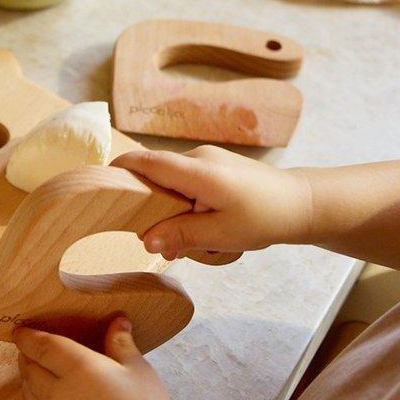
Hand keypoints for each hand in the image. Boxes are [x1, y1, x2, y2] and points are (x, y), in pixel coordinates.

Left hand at [14, 316, 187, 399]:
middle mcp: (57, 391)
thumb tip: (117, 321)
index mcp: (77, 368)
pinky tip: (45, 396)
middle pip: (29, 369)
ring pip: (28, 392)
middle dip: (26, 355)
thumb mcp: (137, 369)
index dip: (27, 337)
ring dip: (26, 377)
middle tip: (30, 348)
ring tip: (34, 370)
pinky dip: (33, 397)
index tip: (20, 330)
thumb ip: (121, 343)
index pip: (42, 347)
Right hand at [112, 146, 310, 259]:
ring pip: (172, 184)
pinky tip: (207, 229)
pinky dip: (188, 207)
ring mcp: (208, 160)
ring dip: (174, 212)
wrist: (301, 204)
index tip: (98, 185)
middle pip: (156, 176)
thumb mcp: (220, 235)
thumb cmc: (265, 217)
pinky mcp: (215, 168)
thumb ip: (180, 235)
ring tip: (196, 240)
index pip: (147, 162)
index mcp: (198, 171)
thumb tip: (145, 240)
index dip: (120, 170)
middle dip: (151, 207)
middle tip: (159, 240)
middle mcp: (199, 158)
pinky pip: (187, 185)